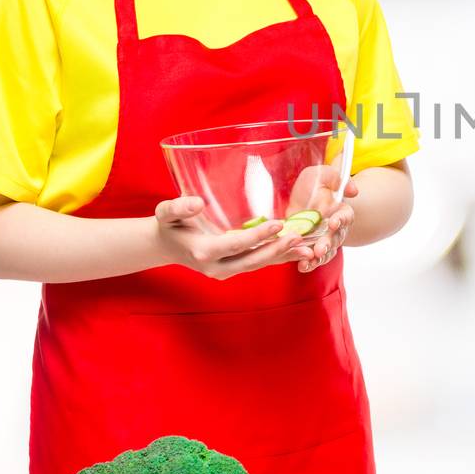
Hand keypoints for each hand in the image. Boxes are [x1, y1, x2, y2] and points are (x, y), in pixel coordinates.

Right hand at [153, 196, 311, 278]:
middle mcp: (217, 266)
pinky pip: (259, 264)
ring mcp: (226, 270)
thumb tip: (197, 203)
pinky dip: (279, 258)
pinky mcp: (234, 268)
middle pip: (251, 261)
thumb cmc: (168, 225)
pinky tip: (299, 251)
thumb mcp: (166, 212)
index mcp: (203, 251)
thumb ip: (178, 207)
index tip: (277, 224)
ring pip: (258, 265)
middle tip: (300, 238)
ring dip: (283, 257)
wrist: (165, 245)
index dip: (256, 236)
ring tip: (309, 248)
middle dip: (276, 250)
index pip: (234, 245)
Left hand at [298, 181, 359, 272]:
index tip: (334, 222)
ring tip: (309, 261)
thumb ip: (337, 178)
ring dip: (319, 257)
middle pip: (336, 238)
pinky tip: (302, 266)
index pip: (346, 217)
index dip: (341, 220)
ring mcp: (323, 239)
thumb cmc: (315, 184)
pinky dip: (308, 263)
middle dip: (327, 243)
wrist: (300, 196)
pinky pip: (312, 258)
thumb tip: (353, 191)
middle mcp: (335, 228)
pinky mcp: (310, 246)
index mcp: (341, 211)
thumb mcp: (323, 174)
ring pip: (326, 251)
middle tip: (319, 248)